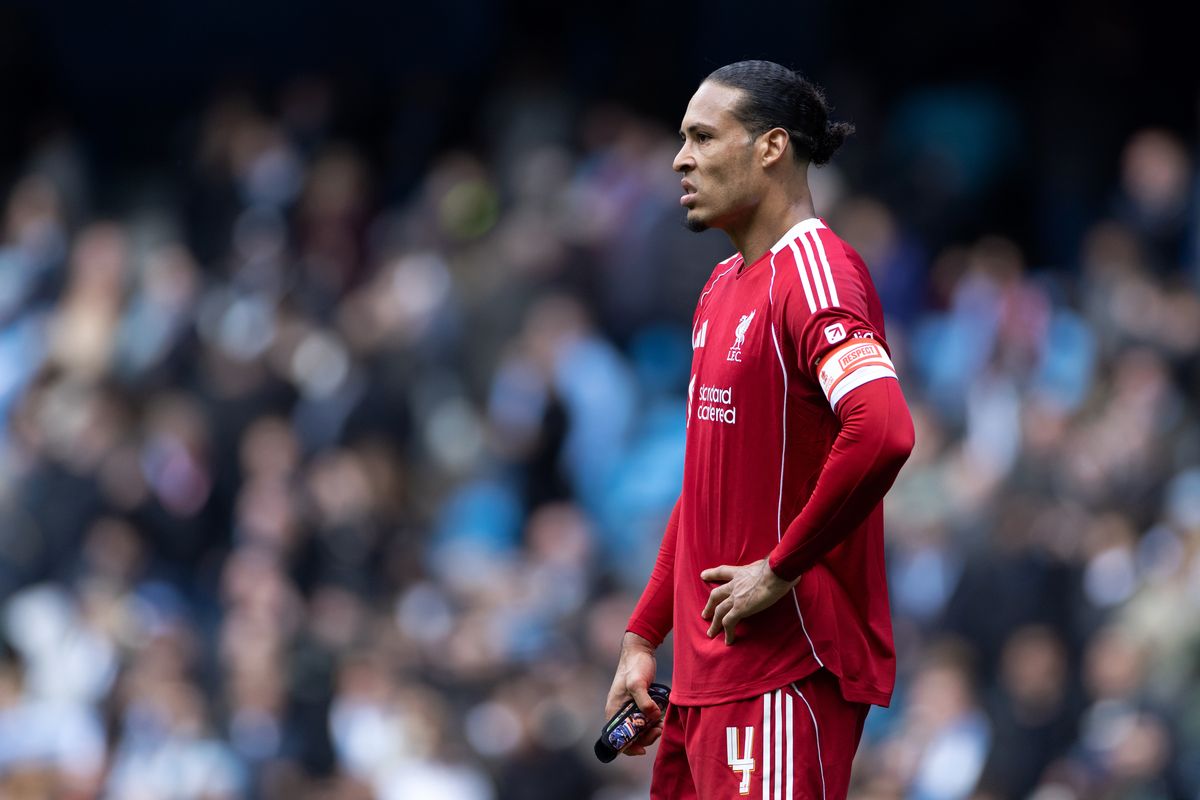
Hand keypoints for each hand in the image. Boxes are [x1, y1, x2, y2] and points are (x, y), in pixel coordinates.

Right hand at [604, 632, 663, 755]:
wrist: (640, 650)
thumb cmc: (635, 665)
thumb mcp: (637, 683)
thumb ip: (644, 701)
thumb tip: (653, 718)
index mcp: (614, 710)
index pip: (617, 738)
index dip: (628, 747)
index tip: (643, 749)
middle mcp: (620, 711)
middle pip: (630, 735)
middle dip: (645, 737)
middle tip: (658, 730)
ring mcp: (630, 707)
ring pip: (640, 728)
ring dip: (651, 730)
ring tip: (661, 723)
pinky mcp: (639, 702)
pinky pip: (645, 719)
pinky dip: (653, 721)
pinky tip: (661, 716)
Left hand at [700, 558, 796, 643]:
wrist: (777, 572)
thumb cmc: (776, 566)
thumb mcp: (765, 564)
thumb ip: (764, 567)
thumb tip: (773, 567)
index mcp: (740, 572)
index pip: (722, 572)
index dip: (712, 574)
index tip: (703, 575)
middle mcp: (735, 584)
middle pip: (716, 595)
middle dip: (709, 605)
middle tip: (705, 614)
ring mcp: (736, 597)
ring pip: (719, 611)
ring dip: (714, 623)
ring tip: (711, 633)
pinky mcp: (740, 608)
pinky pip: (729, 622)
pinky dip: (728, 633)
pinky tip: (728, 641)